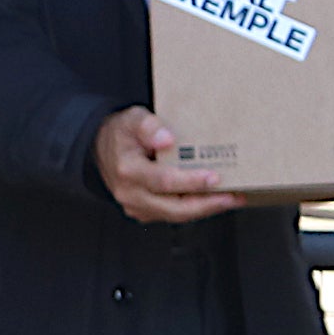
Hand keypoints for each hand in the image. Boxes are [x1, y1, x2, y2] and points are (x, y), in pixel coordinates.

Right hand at [94, 106, 241, 225]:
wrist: (100, 147)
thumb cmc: (122, 133)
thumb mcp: (133, 119)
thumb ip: (149, 127)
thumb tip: (168, 139)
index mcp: (128, 171)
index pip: (164, 181)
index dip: (191, 182)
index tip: (215, 177)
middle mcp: (130, 194)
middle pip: (174, 208)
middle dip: (207, 204)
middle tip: (233, 196)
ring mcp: (136, 207)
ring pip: (176, 215)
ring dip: (205, 209)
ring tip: (231, 199)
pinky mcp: (143, 212)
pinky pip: (172, 214)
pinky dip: (194, 208)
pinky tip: (213, 200)